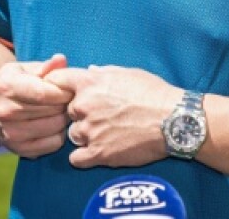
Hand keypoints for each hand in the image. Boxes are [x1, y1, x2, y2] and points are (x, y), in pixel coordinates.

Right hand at [0, 53, 71, 158]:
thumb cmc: (11, 83)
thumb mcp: (23, 68)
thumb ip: (45, 65)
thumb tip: (61, 60)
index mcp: (7, 87)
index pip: (45, 93)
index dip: (64, 91)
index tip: (69, 88)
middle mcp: (6, 112)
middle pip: (53, 110)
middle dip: (65, 103)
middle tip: (67, 99)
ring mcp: (11, 133)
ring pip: (56, 127)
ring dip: (63, 118)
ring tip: (59, 110)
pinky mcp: (19, 149)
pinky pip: (53, 143)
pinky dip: (58, 133)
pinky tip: (51, 123)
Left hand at [44, 65, 181, 168]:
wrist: (173, 121)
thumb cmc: (154, 93)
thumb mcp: (126, 73)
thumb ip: (102, 73)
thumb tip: (89, 71)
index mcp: (88, 82)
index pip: (55, 80)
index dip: (58, 86)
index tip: (64, 93)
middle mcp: (83, 105)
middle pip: (66, 111)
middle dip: (79, 114)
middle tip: (100, 117)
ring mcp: (89, 130)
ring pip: (72, 135)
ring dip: (84, 135)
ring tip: (106, 134)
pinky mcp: (98, 153)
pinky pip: (75, 158)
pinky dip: (84, 157)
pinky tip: (97, 152)